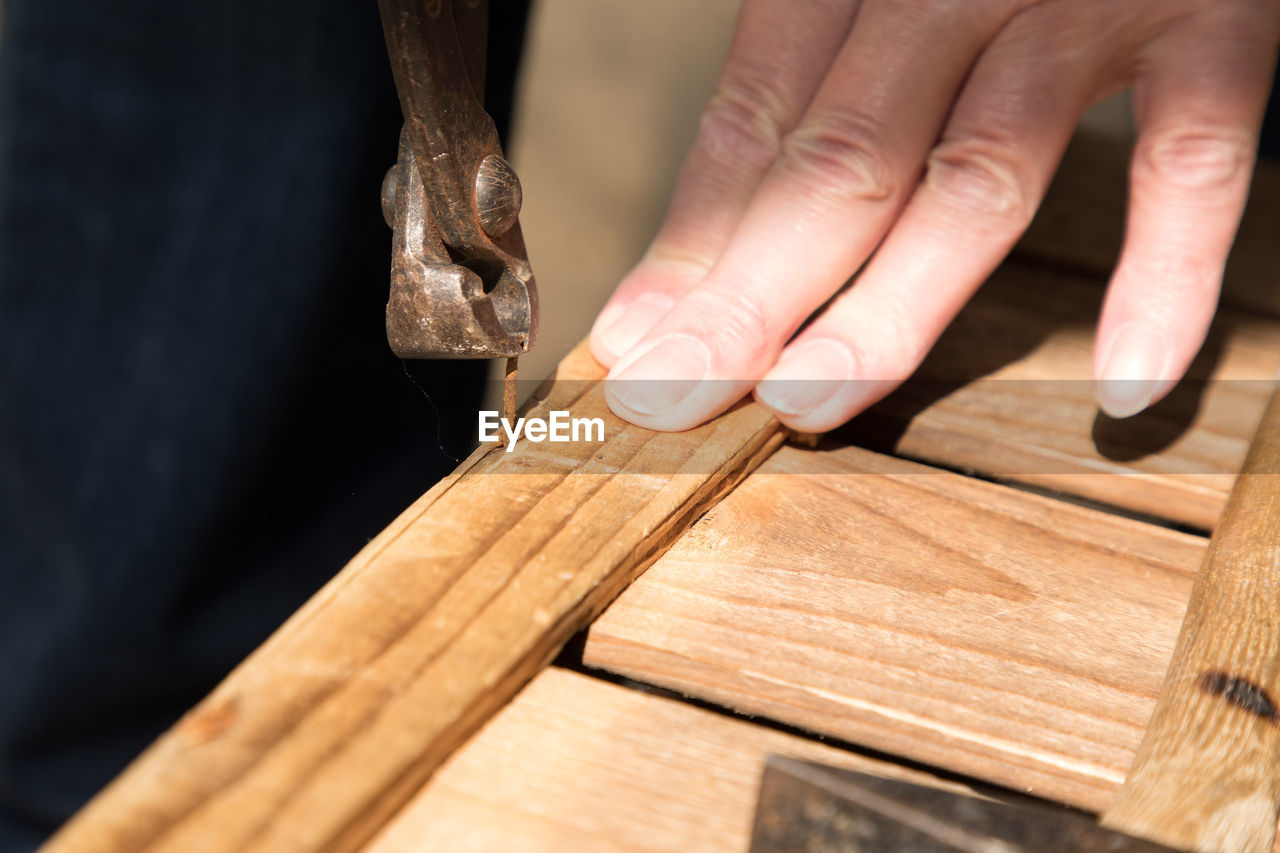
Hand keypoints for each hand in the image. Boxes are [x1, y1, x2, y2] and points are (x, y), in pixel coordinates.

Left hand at [589, 0, 1279, 430]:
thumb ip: (795, 91)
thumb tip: (681, 270)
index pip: (754, 126)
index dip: (691, 253)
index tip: (635, 351)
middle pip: (841, 167)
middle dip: (749, 300)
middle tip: (674, 398)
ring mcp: (1084, 1)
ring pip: (975, 181)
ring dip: (886, 312)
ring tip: (805, 405)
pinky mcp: (1210, 15)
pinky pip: (1188, 158)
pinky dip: (1165, 273)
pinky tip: (1123, 383)